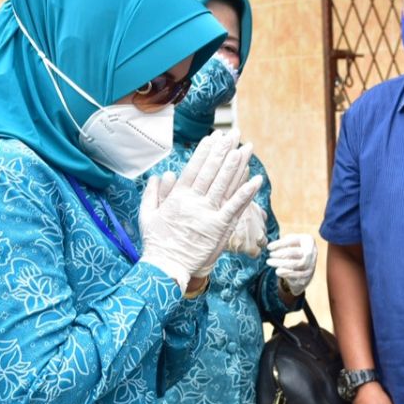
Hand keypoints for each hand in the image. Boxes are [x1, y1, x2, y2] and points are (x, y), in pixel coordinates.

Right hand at [140, 130, 261, 288]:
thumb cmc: (156, 244)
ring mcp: (207, 214)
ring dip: (236, 165)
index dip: (205, 152)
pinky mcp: (219, 228)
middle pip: (211, 171)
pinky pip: (235, 207)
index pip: (194, 168)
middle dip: (223, 150)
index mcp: (177, 197)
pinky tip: (255, 180)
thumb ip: (154, 193)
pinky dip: (246, 193)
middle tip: (233, 134)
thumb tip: (162, 175)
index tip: (213, 137)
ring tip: (245, 148)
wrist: (165, 268)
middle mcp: (193, 202)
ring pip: (224, 184)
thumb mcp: (148, 215)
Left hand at [267, 234, 317, 295]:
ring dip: (282, 263)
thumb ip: (281, 243)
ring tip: (270, 262)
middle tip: (270, 254)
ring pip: (298, 264)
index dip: (281, 243)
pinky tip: (277, 271)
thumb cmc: (295, 249)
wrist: (304, 265)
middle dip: (281, 254)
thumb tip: (270, 247)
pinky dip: (286, 273)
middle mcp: (313, 252)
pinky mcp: (308, 276)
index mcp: (309, 241)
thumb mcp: (290, 242)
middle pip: (297, 253)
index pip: (294, 240)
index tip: (269, 247)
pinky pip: (298, 275)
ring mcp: (311, 265)